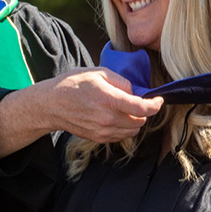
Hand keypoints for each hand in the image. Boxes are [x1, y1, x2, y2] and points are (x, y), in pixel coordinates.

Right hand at [0, 68, 163, 156]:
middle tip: (138, 101)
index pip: (142, 108)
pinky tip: (116, 117)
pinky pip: (121, 136)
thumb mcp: (98, 73)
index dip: (155, 105)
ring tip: (126, 109)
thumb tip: (134, 91)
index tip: (159, 100)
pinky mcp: (99, 138)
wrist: (51, 105)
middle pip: (140, 121)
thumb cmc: (72, 85)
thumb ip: (121, 81)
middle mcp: (107, 119)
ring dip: (135, 121)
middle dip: (144, 111)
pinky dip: (125, 128)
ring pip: (132, 131)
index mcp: (109, 100)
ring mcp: (103, 131)